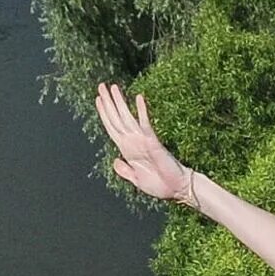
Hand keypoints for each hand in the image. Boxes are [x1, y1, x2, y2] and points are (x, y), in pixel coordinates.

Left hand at [95, 82, 190, 200]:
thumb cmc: (160, 185)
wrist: (177, 190)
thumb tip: (115, 160)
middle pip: (116, 119)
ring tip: (113, 87)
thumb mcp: (137, 180)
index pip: (112, 128)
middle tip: (101, 85)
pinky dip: (142, 112)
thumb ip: (125, 171)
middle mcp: (133, 142)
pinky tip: (139, 98)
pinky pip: (145, 125)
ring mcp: (143, 140)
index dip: (104, 114)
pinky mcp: (154, 142)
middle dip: (108, 102)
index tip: (98, 99)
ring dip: (119, 102)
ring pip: (127, 118)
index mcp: (127, 150)